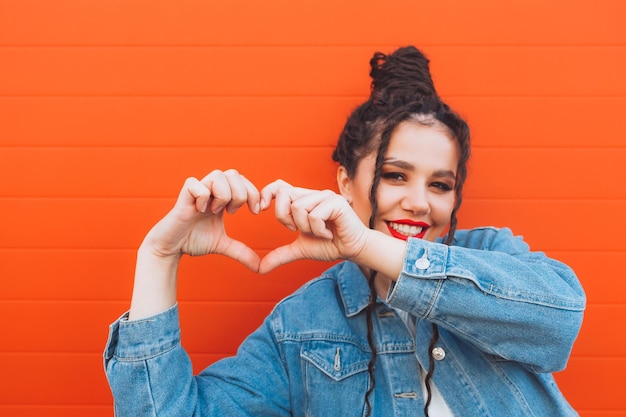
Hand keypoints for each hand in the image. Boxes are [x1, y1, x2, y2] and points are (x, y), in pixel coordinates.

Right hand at [141, 169, 261, 270]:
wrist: (170, 248)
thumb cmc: (193, 241)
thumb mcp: (223, 245)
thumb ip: (241, 252)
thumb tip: (260, 268)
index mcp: (221, 197)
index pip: (243, 180)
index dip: (254, 192)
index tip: (257, 211)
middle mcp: (210, 190)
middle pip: (234, 174)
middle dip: (241, 194)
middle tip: (233, 212)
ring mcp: (197, 191)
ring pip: (218, 175)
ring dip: (223, 195)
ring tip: (215, 211)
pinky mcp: (183, 196)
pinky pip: (196, 185)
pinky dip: (202, 198)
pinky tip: (199, 211)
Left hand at [258, 180, 368, 272]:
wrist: (352, 249)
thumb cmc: (329, 245)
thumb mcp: (300, 249)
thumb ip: (280, 255)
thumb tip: (260, 269)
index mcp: (303, 200)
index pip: (279, 186)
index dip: (267, 193)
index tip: (260, 210)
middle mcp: (312, 194)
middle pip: (284, 195)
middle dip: (285, 217)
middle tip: (297, 229)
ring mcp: (324, 196)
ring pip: (298, 207)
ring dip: (306, 228)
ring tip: (319, 232)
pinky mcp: (335, 202)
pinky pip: (314, 215)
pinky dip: (319, 230)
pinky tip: (328, 233)